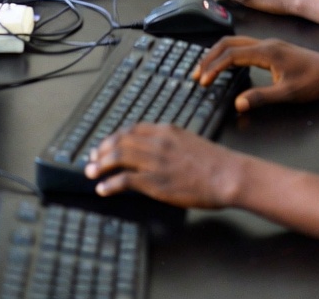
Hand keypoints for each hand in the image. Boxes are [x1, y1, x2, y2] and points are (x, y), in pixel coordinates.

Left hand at [85, 123, 240, 207]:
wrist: (228, 174)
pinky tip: (103, 189)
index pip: (132, 129)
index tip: (105, 145)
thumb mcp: (189, 142)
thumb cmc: (215, 162)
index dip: (115, 137)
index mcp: (167, 130)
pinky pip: (125, 180)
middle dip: (102, 150)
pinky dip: (110, 184)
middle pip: (121, 141)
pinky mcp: (156, 181)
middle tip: (91, 159)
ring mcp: (156, 161)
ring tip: (90, 172)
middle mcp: (158, 142)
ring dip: (100, 165)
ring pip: (119, 157)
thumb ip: (170, 143)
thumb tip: (153, 152)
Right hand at [195, 36, 318, 110]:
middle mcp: (265, 44)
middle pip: (229, 43)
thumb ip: (261, 97)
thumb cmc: (313, 82)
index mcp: (267, 52)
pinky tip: (226, 66)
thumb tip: (238, 104)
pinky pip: (243, 47)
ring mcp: (268, 45)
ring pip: (235, 43)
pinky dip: (229, 54)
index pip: (232, 54)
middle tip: (197, 74)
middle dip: (210, 57)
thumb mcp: (288, 94)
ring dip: (218, 54)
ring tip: (206, 70)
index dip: (215, 67)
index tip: (204, 81)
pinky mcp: (271, 49)